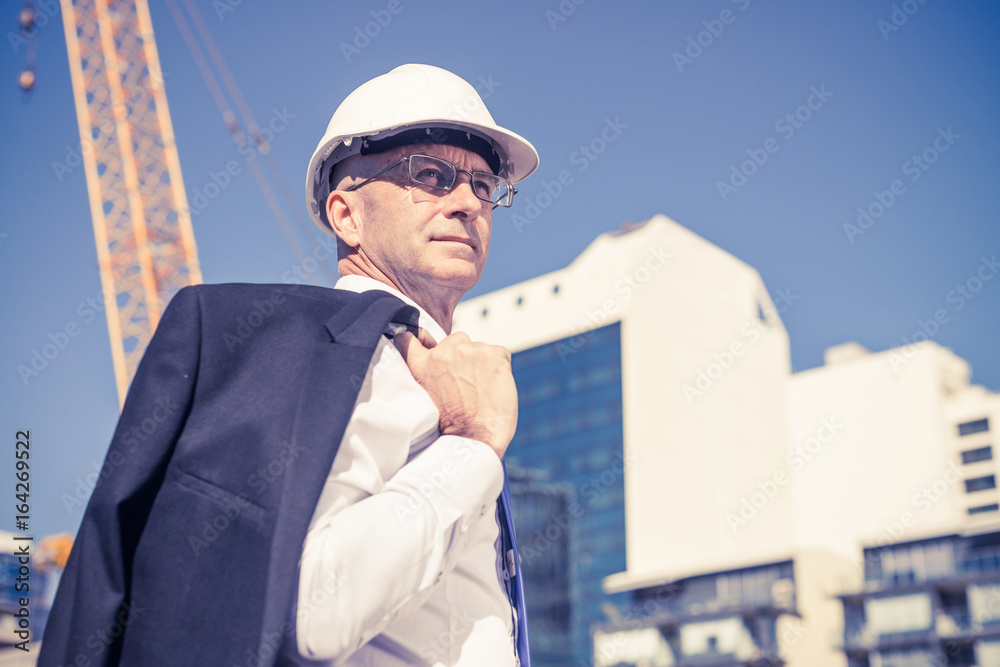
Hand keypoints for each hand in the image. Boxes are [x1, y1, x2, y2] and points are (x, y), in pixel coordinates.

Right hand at [393, 330, 517, 458]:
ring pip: (479, 347)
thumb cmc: (452, 425)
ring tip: (482, 389)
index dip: (419, 339)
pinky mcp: (493, 354)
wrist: (475, 438)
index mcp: (421, 365)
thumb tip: (433, 355)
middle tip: (466, 383)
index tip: (425, 344)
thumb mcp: (425, 397)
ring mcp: (469, 351)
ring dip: (482, 363)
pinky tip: (495, 387)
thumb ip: (427, 373)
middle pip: (456, 339)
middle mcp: (443, 353)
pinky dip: (500, 367)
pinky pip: (499, 353)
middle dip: (462, 356)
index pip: (408, 339)